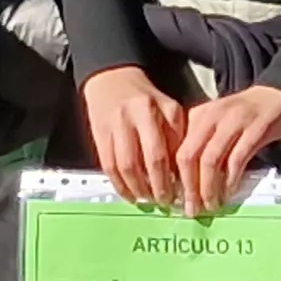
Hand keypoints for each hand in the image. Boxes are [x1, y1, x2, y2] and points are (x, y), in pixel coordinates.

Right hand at [78, 66, 185, 208]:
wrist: (111, 80)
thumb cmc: (145, 97)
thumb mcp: (169, 108)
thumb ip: (176, 136)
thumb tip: (181, 170)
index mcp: (150, 111)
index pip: (160, 152)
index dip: (168, 177)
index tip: (178, 191)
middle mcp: (128, 120)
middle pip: (139, 164)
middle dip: (154, 187)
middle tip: (164, 201)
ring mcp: (111, 129)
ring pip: (122, 168)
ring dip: (136, 189)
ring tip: (148, 199)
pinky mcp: (98, 137)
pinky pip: (108, 167)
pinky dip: (119, 185)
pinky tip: (130, 193)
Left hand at [171, 83, 280, 217]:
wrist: (279, 93)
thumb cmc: (246, 115)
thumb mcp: (216, 124)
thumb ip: (201, 146)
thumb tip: (187, 182)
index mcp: (197, 116)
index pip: (175, 149)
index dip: (172, 177)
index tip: (175, 198)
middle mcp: (211, 117)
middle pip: (188, 156)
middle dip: (188, 187)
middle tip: (191, 208)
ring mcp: (233, 122)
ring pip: (210, 160)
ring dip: (208, 187)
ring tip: (210, 204)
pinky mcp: (255, 129)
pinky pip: (237, 159)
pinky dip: (231, 179)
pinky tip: (230, 191)